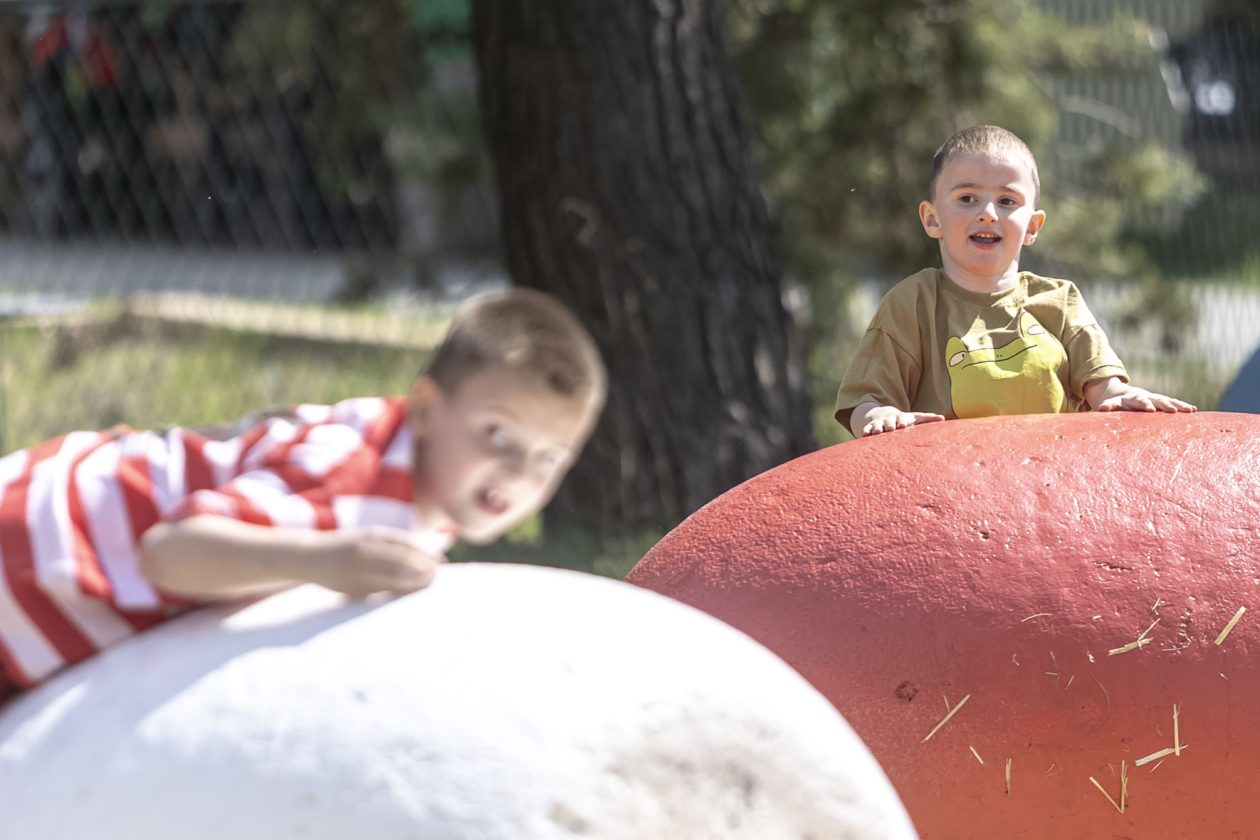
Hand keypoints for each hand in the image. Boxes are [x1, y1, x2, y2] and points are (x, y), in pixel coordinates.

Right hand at [305, 527, 445, 598]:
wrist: (311, 557)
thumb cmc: (348, 546)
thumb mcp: (369, 537)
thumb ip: (395, 543)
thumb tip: (426, 552)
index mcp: (371, 535)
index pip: (406, 545)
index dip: (426, 554)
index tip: (441, 561)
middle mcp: (365, 551)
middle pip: (402, 562)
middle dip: (422, 569)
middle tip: (437, 575)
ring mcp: (357, 570)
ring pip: (392, 580)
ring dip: (413, 583)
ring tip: (426, 584)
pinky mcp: (352, 588)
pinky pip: (380, 592)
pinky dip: (396, 593)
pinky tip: (406, 594)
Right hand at [861, 406, 945, 436]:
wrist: (881, 414)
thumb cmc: (903, 420)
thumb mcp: (914, 418)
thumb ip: (927, 419)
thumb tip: (943, 418)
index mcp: (901, 418)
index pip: (902, 418)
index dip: (903, 421)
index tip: (904, 425)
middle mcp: (889, 419)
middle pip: (889, 421)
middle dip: (890, 424)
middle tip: (890, 429)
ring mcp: (879, 423)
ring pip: (877, 425)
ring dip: (877, 428)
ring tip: (877, 432)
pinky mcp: (869, 427)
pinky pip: (866, 429)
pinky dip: (866, 431)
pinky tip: (864, 435)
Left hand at [1094, 386, 1196, 413]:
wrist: (1123, 394)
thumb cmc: (1116, 403)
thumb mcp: (1110, 404)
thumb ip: (1108, 405)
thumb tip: (1101, 408)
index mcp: (1132, 398)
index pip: (1138, 400)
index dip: (1144, 404)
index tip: (1150, 410)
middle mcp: (1146, 397)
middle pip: (1156, 400)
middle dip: (1164, 405)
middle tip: (1173, 411)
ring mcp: (1155, 398)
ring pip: (1168, 401)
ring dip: (1178, 405)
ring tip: (1189, 411)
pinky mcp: (1162, 402)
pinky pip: (1174, 403)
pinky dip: (1183, 406)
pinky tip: (1193, 410)